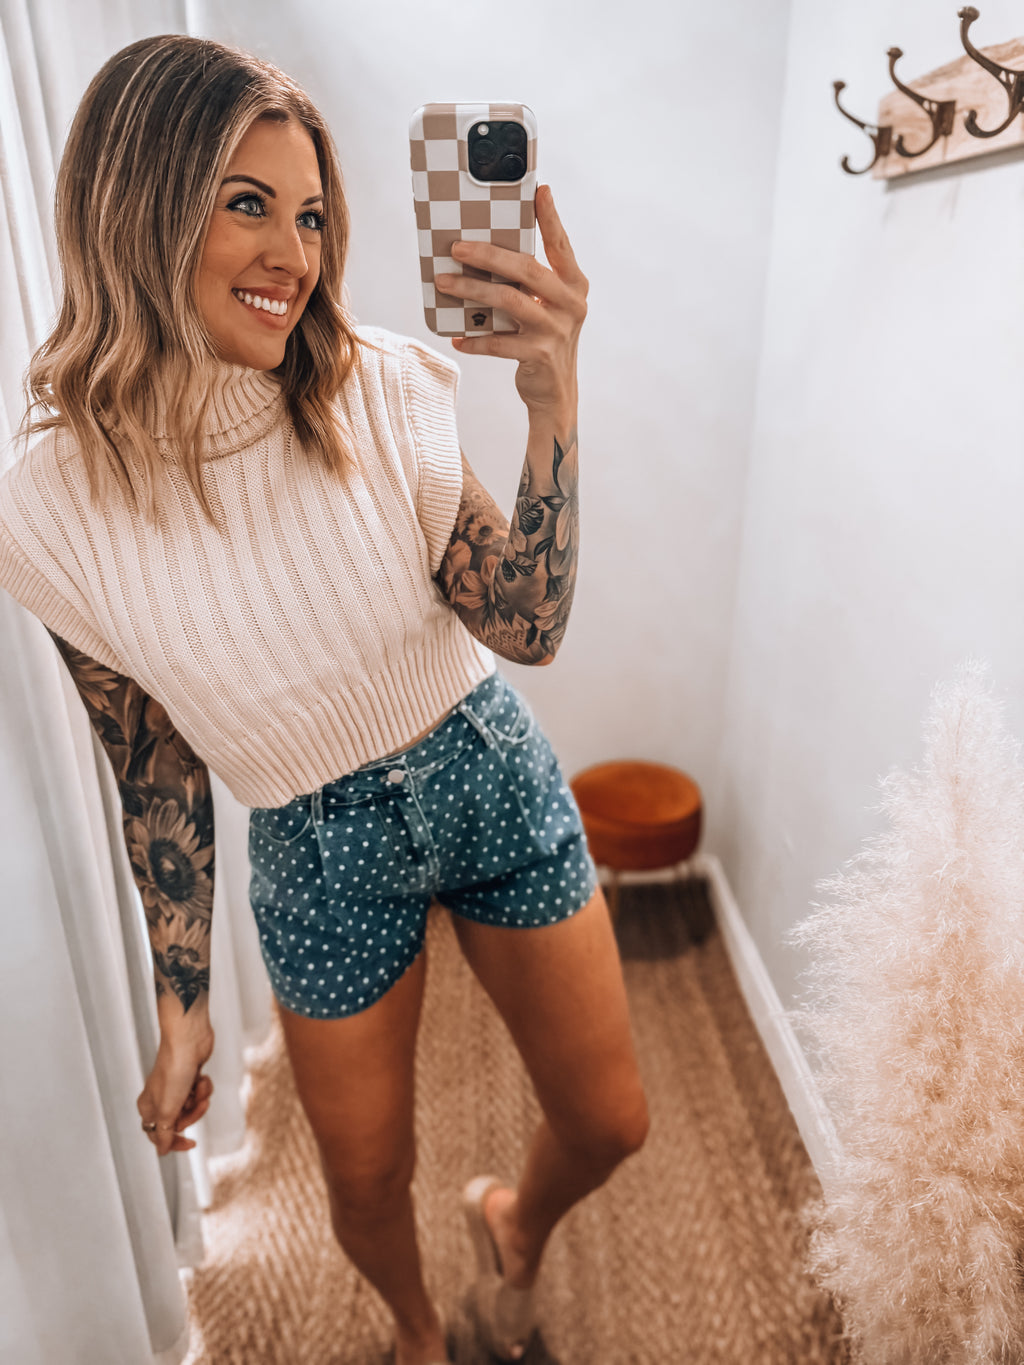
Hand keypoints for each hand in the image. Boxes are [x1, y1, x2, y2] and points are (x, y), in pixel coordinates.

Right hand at [137, 1013, 214, 1156]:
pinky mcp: (190, 1077)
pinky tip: (201, 1076)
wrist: (190, 1039)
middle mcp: (160, 1098)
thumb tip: (162, 1152)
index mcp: (148, 1107)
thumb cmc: (175, 1069)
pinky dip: (204, 1087)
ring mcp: (176, 1087)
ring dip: (200, 1098)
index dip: (175, 1142)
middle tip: (196, 1102)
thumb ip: (164, 1133)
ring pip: (193, 1107)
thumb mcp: (168, 1108)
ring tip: (199, 1085)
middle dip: (193, 1113)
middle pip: (180, 1122)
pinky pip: (201, 1092)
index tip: (191, 1143)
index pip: (158, 1136)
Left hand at [435, 184, 587, 416]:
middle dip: (489, 254)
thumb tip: (481, 253)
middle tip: (457, 246)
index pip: (560, 245)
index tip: (540, 190)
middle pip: (527, 269)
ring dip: (472, 289)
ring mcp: (557, 330)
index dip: (550, 218)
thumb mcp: (544, 308)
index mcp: (574, 285)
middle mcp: (571, 304)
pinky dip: (475, 339)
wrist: (556, 394)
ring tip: (444, 282)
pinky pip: (499, 342)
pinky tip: (457, 337)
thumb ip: (527, 284)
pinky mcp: (540, 355)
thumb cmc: (543, 341)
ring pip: (510, 300)